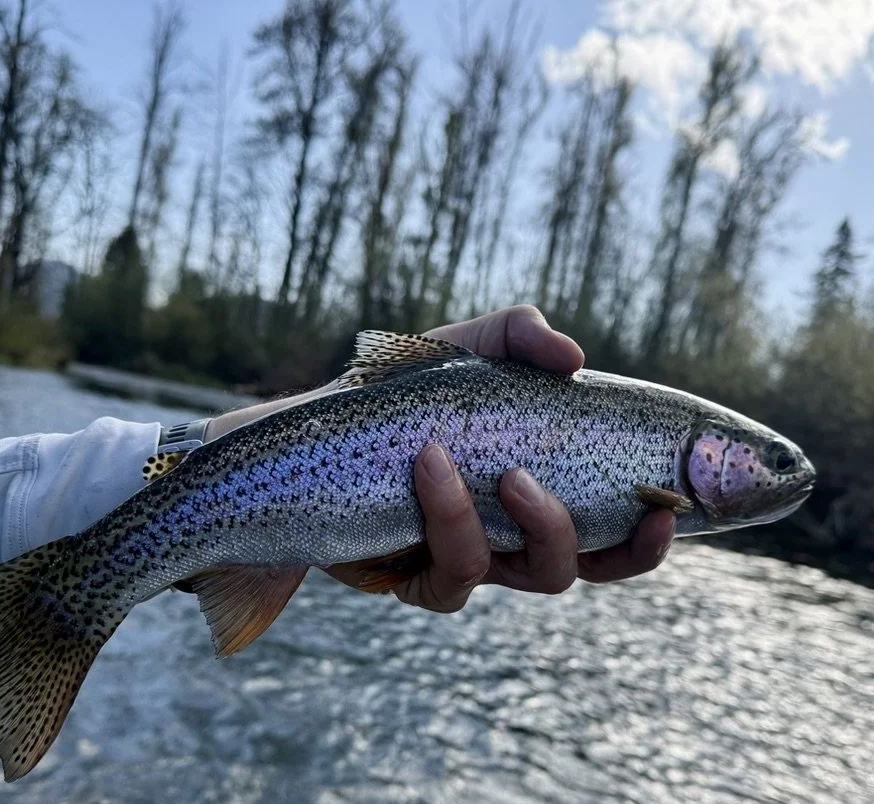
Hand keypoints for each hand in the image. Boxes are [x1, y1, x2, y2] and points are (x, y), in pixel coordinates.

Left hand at [376, 305, 675, 611]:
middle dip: (579, 540)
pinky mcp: (419, 578)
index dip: (648, 538)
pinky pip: (453, 578)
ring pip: (522, 577)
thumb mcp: (475, 346)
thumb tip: (574, 360)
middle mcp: (513, 537)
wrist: (333, 418)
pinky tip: (428, 470)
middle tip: (530, 482)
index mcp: (544, 494)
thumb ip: (525, 336)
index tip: (663, 509)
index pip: (615, 537)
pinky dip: (449, 520)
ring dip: (509, 521)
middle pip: (572, 570)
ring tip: (469, 465)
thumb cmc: (415, 387)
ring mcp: (470, 559)